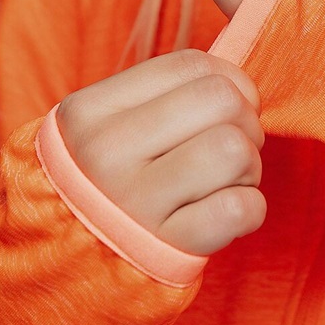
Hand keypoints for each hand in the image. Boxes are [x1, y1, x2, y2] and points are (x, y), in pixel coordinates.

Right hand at [56, 50, 265, 255]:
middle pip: (222, 101)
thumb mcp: (110, 125)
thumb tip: (242, 80)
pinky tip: (223, 212)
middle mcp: (106, 155)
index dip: (229, 80)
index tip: (227, 105)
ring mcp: (136, 205)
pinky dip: (249, 208)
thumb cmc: (113, 178)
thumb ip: (168, 92)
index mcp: (88, 112)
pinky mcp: (170, 247)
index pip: (190, 64)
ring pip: (235, 151)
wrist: (75, 259)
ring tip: (222, 181)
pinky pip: (243, 208)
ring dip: (247, 168)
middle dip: (244, 121)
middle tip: (229, 145)